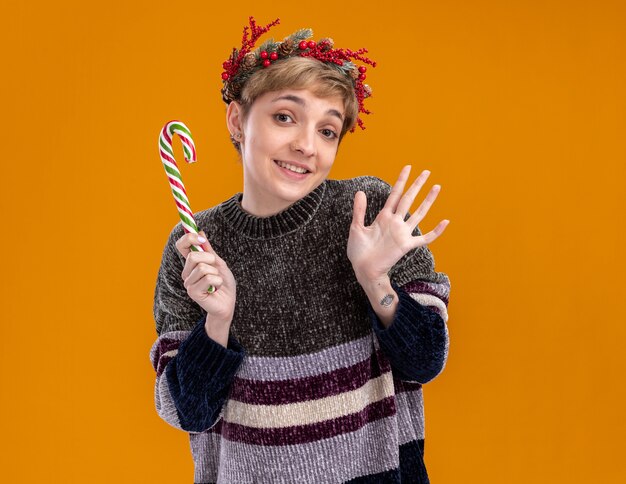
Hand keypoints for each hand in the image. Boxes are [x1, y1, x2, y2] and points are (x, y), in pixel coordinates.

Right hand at [175, 231, 235, 324]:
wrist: (228, 302)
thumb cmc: (223, 283)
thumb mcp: (219, 263)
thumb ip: (209, 250)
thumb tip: (200, 232)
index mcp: (191, 263)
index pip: (181, 245)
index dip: (189, 237)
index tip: (201, 237)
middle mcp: (186, 272)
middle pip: (193, 256)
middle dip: (210, 259)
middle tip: (216, 268)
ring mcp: (188, 283)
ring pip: (203, 268)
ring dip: (216, 273)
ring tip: (216, 281)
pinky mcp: (193, 292)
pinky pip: (208, 279)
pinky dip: (218, 282)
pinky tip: (216, 289)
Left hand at [347, 165, 449, 282]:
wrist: (363, 269)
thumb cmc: (358, 251)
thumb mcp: (356, 228)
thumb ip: (359, 210)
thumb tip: (360, 191)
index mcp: (383, 217)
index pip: (394, 194)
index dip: (401, 181)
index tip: (408, 167)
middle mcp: (395, 222)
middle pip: (408, 199)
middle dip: (417, 185)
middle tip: (426, 171)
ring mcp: (402, 233)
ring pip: (419, 213)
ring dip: (428, 201)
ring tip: (436, 187)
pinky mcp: (406, 245)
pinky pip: (424, 238)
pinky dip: (436, 231)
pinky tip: (445, 222)